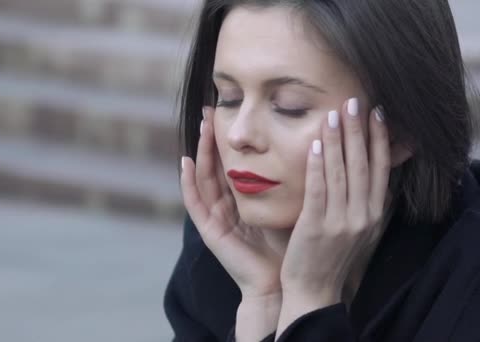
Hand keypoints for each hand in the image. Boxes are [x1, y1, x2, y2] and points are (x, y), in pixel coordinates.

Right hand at [180, 106, 287, 297]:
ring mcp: (216, 218)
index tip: (233, 110)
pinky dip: (187, 183)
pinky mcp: (210, 231)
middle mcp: (227, 206)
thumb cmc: (292, 244)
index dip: (231, 138)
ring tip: (201, 126)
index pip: (234, 162)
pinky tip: (185, 162)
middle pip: (216, 165)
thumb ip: (293, 180)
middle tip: (211, 108)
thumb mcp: (291, 204)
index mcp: (245, 200)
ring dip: (200, 151)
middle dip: (212, 137)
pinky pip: (194, 203)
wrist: (285, 282)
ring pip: (204, 177)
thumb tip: (314, 145)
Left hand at [278, 99, 391, 323]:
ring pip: (342, 173)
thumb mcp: (358, 227)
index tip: (376, 113)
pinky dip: (318, 165)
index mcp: (373, 214)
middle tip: (354, 101)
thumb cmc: (332, 255)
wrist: (314, 289)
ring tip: (334, 114)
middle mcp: (362, 216)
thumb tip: (375, 169)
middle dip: (359, 131)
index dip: (379, 139)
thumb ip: (365, 199)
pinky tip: (316, 144)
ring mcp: (340, 221)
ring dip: (338, 141)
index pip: (379, 169)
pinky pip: (319, 189)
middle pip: (363, 165)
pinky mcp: (316, 226)